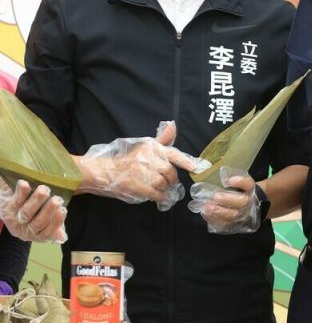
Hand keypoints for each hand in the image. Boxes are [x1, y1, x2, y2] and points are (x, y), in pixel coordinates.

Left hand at [0, 179, 66, 242]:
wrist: (12, 200)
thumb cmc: (34, 211)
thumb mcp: (45, 221)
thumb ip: (55, 227)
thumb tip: (63, 238)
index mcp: (34, 234)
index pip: (47, 233)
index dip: (56, 222)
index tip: (63, 210)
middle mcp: (23, 229)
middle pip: (37, 223)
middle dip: (48, 211)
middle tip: (58, 200)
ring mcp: (14, 218)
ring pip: (26, 212)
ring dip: (36, 201)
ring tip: (45, 190)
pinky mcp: (6, 206)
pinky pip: (15, 200)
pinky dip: (20, 192)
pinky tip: (25, 184)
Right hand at [78, 121, 209, 209]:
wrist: (103, 171)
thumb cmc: (127, 159)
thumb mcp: (145, 146)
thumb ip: (161, 140)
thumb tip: (173, 125)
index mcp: (151, 147)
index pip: (172, 153)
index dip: (186, 161)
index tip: (197, 168)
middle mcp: (146, 157)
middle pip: (169, 171)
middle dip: (172, 180)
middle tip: (170, 184)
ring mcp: (139, 171)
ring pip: (162, 183)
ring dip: (165, 189)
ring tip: (163, 190)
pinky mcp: (134, 184)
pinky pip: (153, 193)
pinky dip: (159, 197)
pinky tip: (159, 198)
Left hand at [188, 167, 261, 233]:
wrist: (248, 206)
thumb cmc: (239, 191)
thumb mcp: (237, 182)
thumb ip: (229, 177)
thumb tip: (214, 171)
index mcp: (249, 189)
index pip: (248, 184)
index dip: (240, 182)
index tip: (229, 180)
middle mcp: (247, 202)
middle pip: (242, 202)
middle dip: (227, 199)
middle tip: (215, 196)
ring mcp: (241, 214)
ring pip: (233, 215)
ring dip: (219, 211)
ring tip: (207, 207)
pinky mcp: (233, 223)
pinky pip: (225, 223)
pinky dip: (214, 219)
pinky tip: (206, 213)